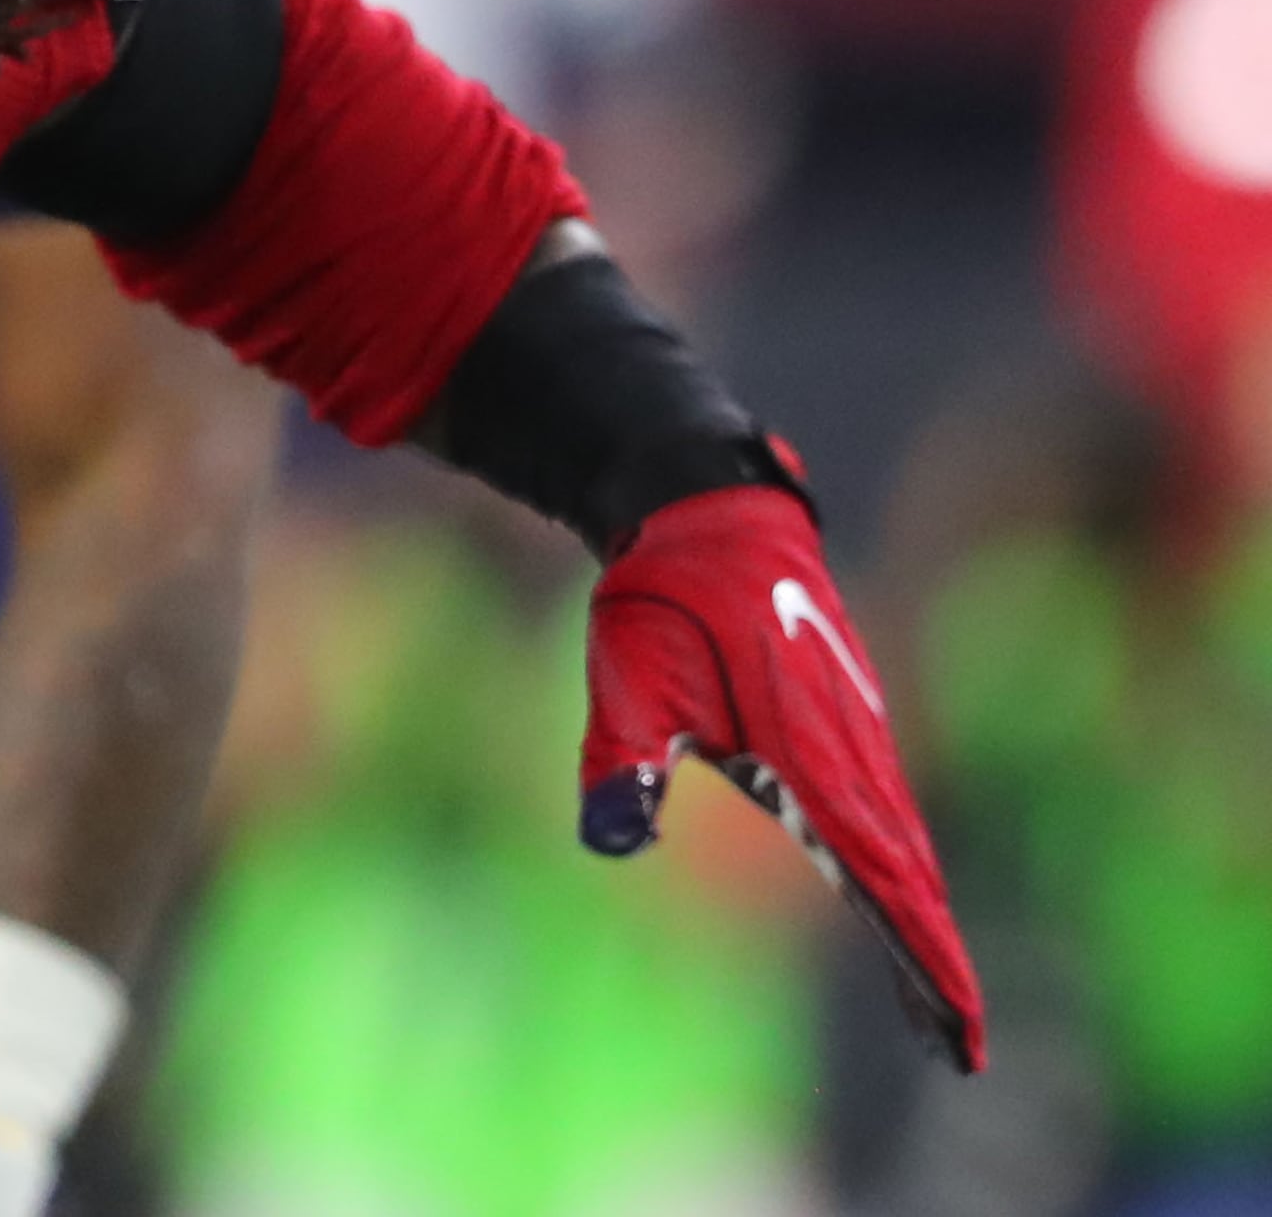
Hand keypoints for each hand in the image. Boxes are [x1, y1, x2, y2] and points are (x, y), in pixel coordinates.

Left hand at [582, 483, 986, 1069]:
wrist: (704, 513)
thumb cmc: (665, 599)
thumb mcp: (629, 678)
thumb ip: (626, 759)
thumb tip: (607, 838)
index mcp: (816, 755)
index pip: (885, 880)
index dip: (923, 958)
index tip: (957, 1028)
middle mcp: (854, 755)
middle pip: (910, 881)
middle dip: (935, 967)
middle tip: (959, 1053)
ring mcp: (856, 740)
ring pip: (902, 852)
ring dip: (920, 926)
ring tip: (937, 1010)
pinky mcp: (841, 728)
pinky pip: (881, 818)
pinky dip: (897, 876)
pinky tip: (892, 910)